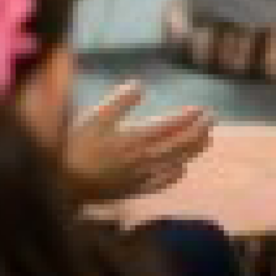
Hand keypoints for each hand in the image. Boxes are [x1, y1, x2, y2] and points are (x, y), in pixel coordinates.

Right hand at [61, 82, 213, 204]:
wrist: (62, 184)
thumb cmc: (75, 146)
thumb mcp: (93, 117)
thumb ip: (118, 102)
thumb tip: (140, 86)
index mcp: (134, 138)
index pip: (170, 127)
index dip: (188, 118)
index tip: (203, 109)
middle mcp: (142, 159)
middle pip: (178, 145)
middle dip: (198, 131)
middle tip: (213, 119)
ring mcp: (139, 177)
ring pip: (174, 163)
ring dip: (193, 150)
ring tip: (207, 139)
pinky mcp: (132, 190)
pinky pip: (161, 183)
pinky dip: (175, 174)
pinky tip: (181, 170)